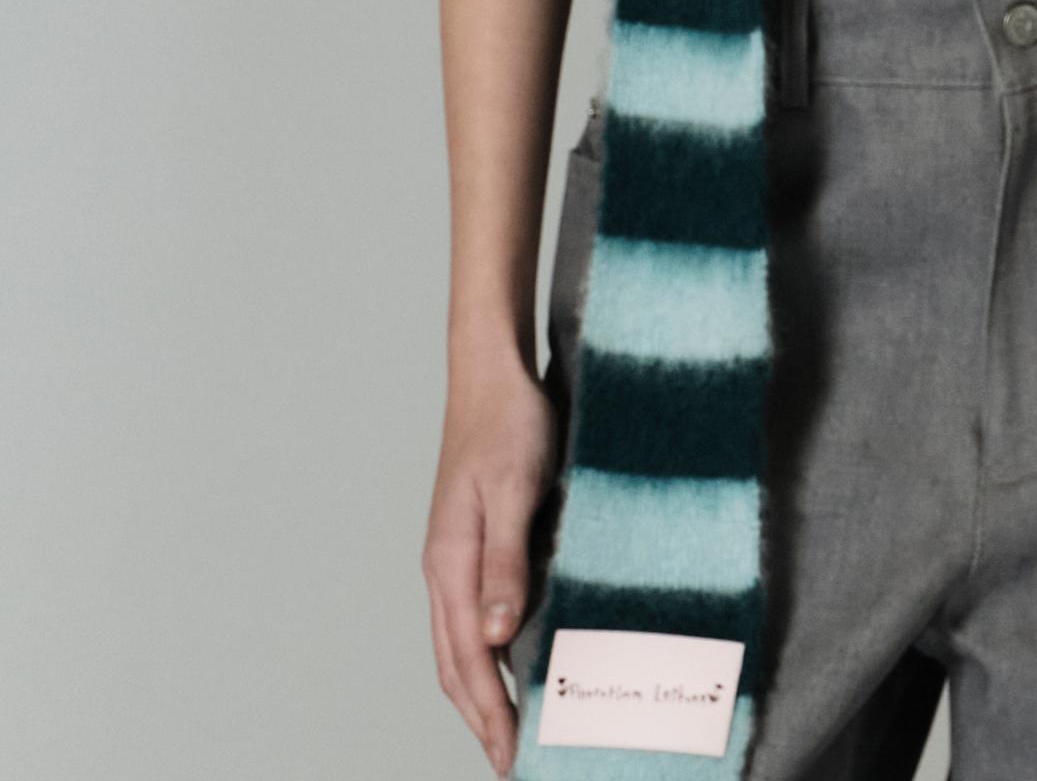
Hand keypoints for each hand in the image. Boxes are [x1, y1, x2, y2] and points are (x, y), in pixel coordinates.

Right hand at [423, 348, 559, 774]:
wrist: (492, 372)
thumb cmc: (508, 424)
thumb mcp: (514, 490)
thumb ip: (505, 563)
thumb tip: (497, 637)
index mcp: (449, 563)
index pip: (467, 659)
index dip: (489, 713)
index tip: (512, 757)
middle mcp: (444, 569)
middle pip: (454, 664)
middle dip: (480, 717)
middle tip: (512, 760)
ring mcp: (453, 557)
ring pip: (459, 644)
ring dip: (481, 690)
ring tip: (511, 728)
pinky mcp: (470, 542)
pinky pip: (474, 614)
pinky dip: (488, 653)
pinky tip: (516, 660)